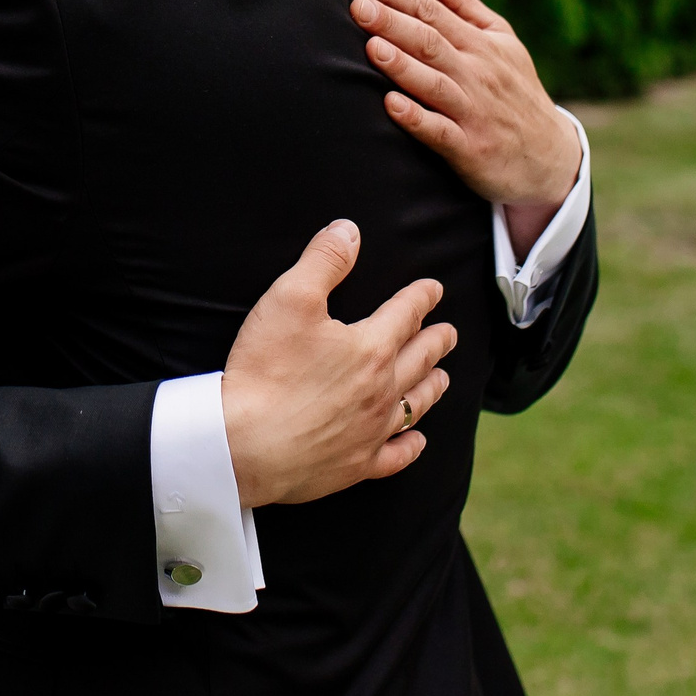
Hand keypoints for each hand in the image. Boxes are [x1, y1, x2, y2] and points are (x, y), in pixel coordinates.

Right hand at [219, 220, 456, 507]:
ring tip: (442, 377)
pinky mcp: (356, 464)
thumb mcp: (289, 298)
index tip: (434, 289)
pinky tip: (417, 440)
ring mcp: (371, 431)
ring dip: (432, 387)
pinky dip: (411, 446)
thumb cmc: (265, 370)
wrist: (245, 444)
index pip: (405, 313)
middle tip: (449, 333)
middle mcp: (381, 389)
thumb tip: (349, 231)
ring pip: (414, 405)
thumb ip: (323, 260)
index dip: (422, 296)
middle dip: (436, 341)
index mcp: (370, 347)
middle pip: (419, 359)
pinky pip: (395, 455)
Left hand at [349, 0, 580, 246]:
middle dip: (393, 22)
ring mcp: (474, 111)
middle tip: (358, 5)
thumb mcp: (501, 41)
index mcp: (480, 44)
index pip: (432, 11)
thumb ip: (462, 5)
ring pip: (434, 84)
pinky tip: (391, 105)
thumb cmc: (515, 91)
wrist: (551, 156)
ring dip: (403, 65)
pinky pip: (441, 132)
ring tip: (372, 47)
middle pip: (430, 42)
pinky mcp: (471, 148)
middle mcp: (477, 73)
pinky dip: (417, 118)